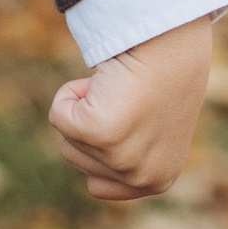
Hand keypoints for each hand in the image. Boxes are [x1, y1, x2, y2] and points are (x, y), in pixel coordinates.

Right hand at [49, 15, 212, 200]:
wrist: (170, 43)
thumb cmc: (160, 76)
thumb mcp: (151, 129)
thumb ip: (129, 151)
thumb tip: (95, 163)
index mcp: (157, 181)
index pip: (96, 185)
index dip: (96, 145)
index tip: (121, 119)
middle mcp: (142, 178)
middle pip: (77, 160)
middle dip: (89, 124)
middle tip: (122, 96)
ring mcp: (122, 160)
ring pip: (68, 141)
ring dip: (81, 108)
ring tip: (115, 89)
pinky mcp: (101, 133)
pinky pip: (57, 116)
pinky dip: (69, 93)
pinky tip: (101, 81)